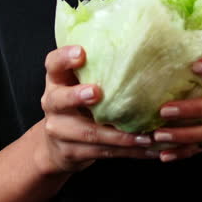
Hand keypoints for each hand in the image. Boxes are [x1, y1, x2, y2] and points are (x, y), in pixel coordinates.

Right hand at [33, 45, 158, 174]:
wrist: (55, 146)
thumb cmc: (77, 105)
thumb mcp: (77, 83)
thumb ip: (96, 70)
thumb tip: (141, 49)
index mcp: (56, 81)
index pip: (54, 64)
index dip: (65, 57)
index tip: (81, 52)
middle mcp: (53, 104)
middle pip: (60, 100)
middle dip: (78, 96)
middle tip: (97, 92)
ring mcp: (59, 130)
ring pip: (88, 133)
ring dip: (119, 135)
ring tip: (145, 136)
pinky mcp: (71, 152)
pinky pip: (102, 152)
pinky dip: (128, 151)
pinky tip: (148, 149)